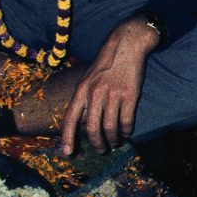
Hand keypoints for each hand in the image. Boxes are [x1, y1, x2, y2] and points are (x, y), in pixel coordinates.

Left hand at [59, 15, 160, 154]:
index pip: (70, 117)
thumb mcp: (88, 77)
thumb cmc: (106, 62)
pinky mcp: (129, 95)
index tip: (67, 152)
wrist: (126, 44)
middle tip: (101, 149)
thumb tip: (81, 123)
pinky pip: (126, 121)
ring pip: (110, 127)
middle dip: (96, 143)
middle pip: (92, 128)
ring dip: (112, 140)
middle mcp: (95, 93)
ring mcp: (113, 94)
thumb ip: (84, 98)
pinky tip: (126, 133)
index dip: (67, 137)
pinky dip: (126, 131)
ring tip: (114, 142)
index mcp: (82, 89)